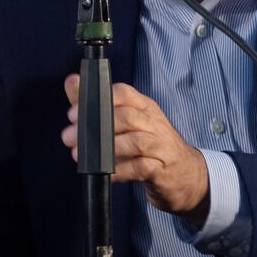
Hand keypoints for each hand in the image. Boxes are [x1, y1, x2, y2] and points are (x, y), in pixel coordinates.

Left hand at [61, 74, 209, 226]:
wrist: (186, 175)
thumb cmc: (151, 146)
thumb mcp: (128, 122)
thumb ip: (98, 103)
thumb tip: (72, 81)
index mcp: (144, 107)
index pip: (124, 93)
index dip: (98, 100)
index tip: (74, 113)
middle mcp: (154, 123)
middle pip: (127, 117)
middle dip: (95, 126)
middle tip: (70, 136)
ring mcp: (161, 146)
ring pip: (135, 141)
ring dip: (105, 148)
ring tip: (81, 155)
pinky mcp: (162, 169)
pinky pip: (140, 168)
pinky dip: (120, 170)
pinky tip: (105, 172)